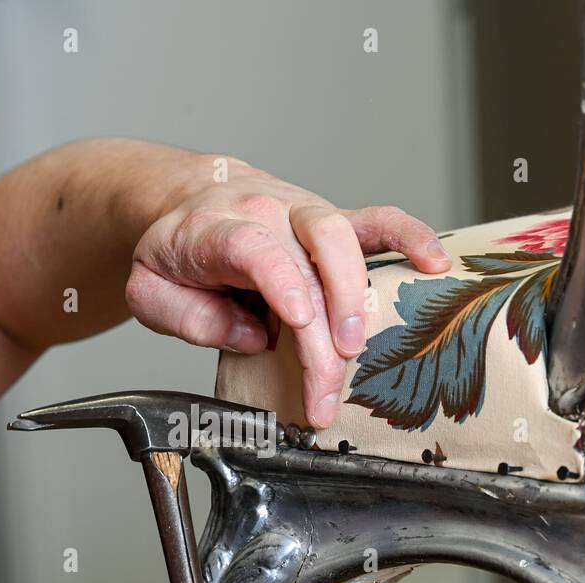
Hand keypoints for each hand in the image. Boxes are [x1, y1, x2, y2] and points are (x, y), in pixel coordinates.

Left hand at [125, 159, 450, 428]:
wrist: (188, 199)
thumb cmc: (175, 250)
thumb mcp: (150, 289)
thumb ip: (188, 317)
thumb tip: (252, 337)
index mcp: (217, 228)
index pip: (258, 250)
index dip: (284, 284)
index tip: (300, 324)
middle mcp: (267, 211)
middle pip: (309, 258)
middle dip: (325, 324)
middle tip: (326, 381)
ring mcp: (303, 213)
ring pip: (343, 240)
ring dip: (356, 298)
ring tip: (355, 350)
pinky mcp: (331, 222)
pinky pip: (377, 220)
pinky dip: (410, 237)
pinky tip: (435, 263)